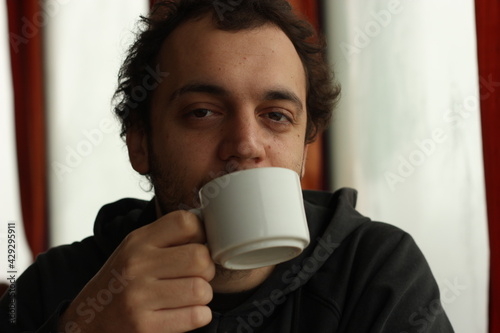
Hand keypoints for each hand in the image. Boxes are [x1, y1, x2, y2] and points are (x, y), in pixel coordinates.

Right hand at [58, 210, 214, 332]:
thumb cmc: (121, 283)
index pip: (185, 222)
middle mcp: (136, 265)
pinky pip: (196, 316)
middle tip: (197, 276)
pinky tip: (186, 312)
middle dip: (207, 269)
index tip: (198, 245)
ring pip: (202, 289)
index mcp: (138, 241)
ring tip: (189, 296)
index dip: (201, 234)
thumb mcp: (136, 249)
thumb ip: (167, 237)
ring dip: (203, 295)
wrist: (85, 323)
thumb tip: (211, 231)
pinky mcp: (144, 326)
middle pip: (200, 257)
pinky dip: (199, 315)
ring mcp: (138, 297)